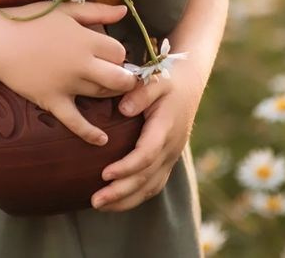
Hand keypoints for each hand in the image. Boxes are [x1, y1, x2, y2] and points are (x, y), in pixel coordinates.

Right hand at [0, 0, 137, 145]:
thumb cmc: (30, 21)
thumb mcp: (64, 10)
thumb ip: (96, 11)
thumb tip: (124, 12)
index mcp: (85, 39)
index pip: (119, 52)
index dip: (119, 54)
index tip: (112, 55)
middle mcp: (81, 63)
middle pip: (119, 78)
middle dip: (126, 80)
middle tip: (122, 78)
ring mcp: (67, 84)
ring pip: (101, 95)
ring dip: (110, 95)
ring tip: (108, 91)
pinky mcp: (52, 100)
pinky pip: (75, 122)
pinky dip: (90, 133)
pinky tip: (102, 140)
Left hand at [91, 58, 203, 210]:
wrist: (189, 82)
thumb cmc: (167, 77)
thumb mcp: (155, 78)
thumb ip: (140, 92)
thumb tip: (123, 109)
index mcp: (166, 127)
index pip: (147, 154)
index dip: (127, 167)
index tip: (105, 174)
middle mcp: (170, 146)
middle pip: (147, 177)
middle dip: (121, 192)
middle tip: (95, 200)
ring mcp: (171, 156)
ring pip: (151, 186)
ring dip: (126, 199)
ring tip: (100, 206)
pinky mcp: (168, 159)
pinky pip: (153, 184)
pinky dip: (136, 196)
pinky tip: (116, 201)